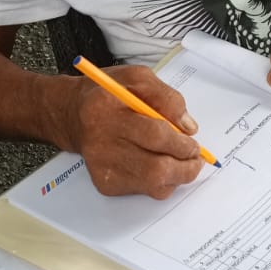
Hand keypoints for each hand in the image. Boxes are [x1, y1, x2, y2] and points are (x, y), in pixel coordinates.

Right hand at [65, 65, 204, 199]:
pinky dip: (161, 182)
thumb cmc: (109, 95)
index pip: (154, 134)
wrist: (75, 115)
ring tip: (182, 162)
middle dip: (185, 167)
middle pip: (155, 168)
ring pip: (153, 184)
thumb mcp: (137, 79)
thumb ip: (166, 97)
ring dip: (177, 176)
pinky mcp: (104, 183)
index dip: (181, 143)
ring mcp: (102, 167)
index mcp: (106, 109)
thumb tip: (188, 127)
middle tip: (195, 159)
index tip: (194, 144)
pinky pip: (144, 190)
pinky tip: (159, 166)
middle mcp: (100, 142)